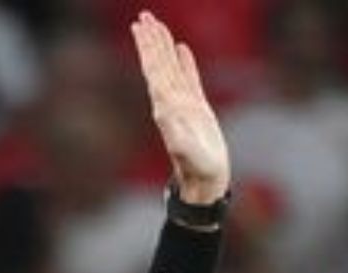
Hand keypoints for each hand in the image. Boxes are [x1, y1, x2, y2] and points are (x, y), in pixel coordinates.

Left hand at [131, 12, 228, 204]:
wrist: (206, 180)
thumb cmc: (197, 169)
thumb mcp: (186, 151)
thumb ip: (175, 132)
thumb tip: (163, 111)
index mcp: (165, 107)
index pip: (154, 70)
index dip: (148, 48)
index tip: (142, 28)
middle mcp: (170, 102)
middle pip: (158, 64)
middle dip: (151, 40)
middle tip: (144, 16)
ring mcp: (184, 104)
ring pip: (171, 67)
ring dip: (164, 46)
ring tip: (158, 25)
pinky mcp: (198, 108)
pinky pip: (189, 78)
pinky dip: (185, 62)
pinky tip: (182, 48)